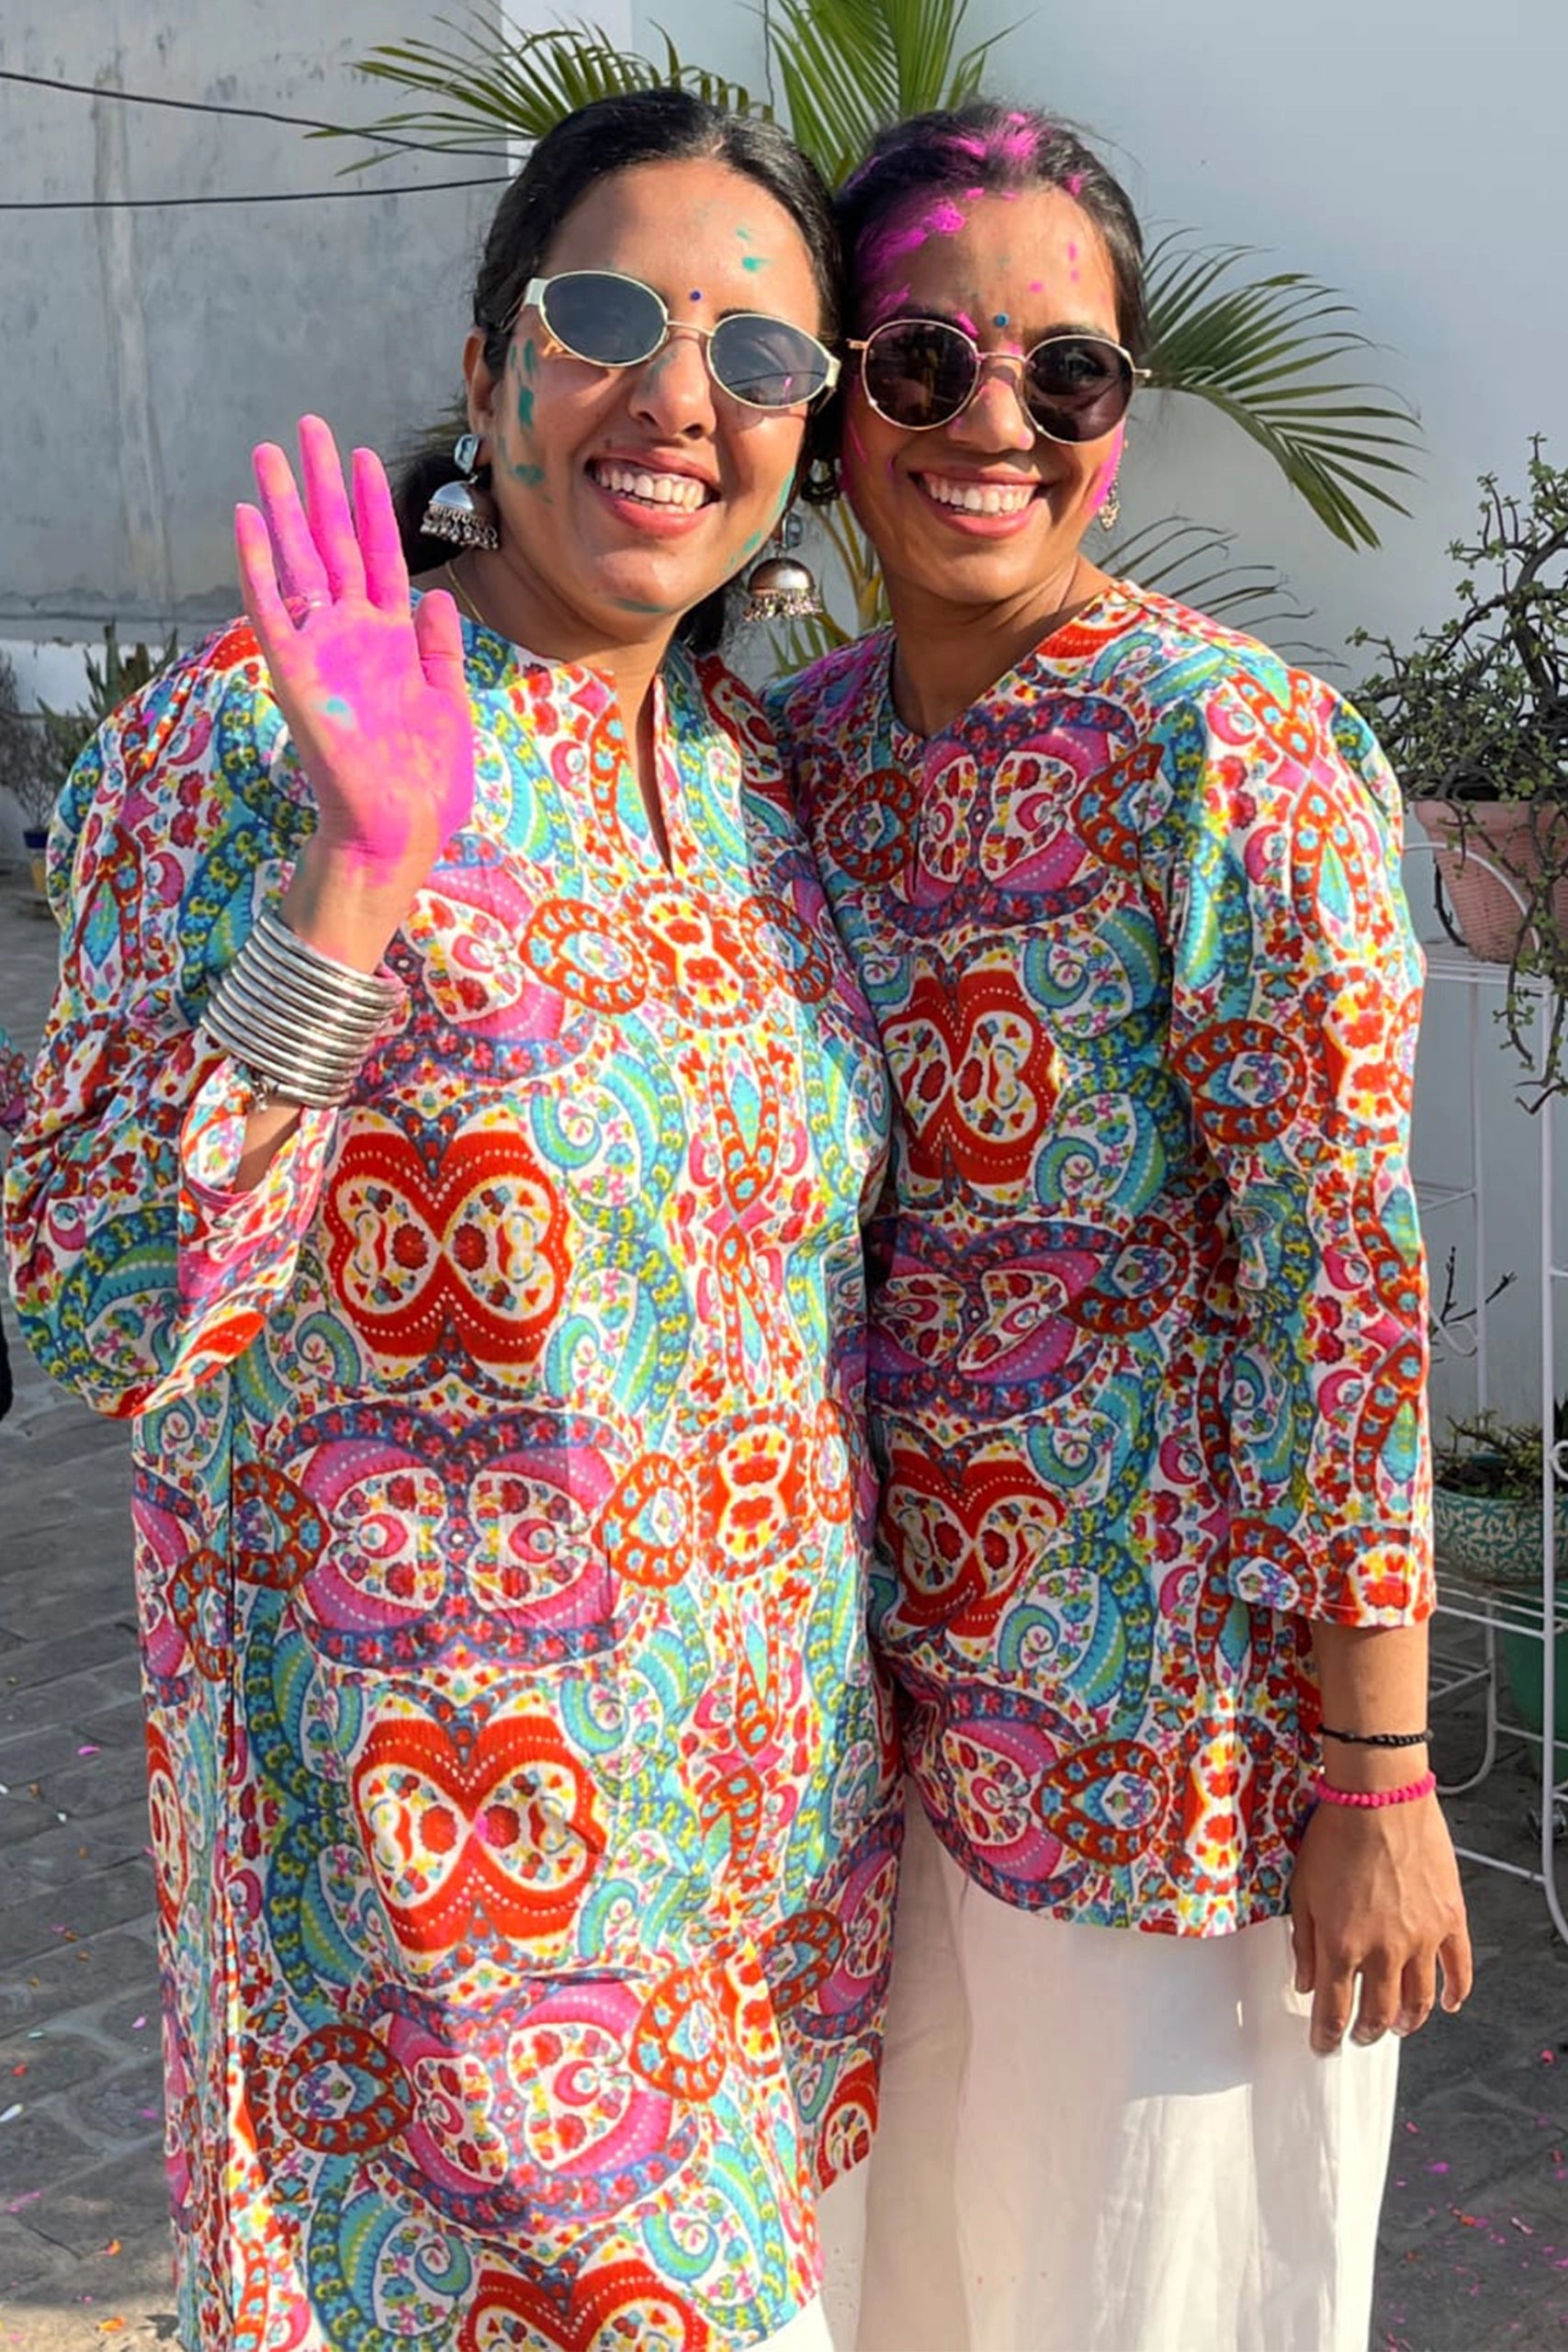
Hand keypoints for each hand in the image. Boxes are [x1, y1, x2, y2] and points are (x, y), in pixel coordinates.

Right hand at [235, 416, 473, 916]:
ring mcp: (321, 651)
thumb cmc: (425, 785)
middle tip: (304, 427)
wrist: (398, 834)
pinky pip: (270, 611)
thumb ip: (441, 651)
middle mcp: (351, 636)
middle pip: (331, 544)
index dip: (369, 505)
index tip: (360, 455)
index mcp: (390, 642)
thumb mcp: (449, 706)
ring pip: (297, 563)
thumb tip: (437, 600)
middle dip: (319, 485)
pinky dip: (257, 565)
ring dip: (282, 508)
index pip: (376, 556)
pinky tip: (247, 520)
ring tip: (267, 453)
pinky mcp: (295, 676)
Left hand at [1289, 1795, 1472, 2053]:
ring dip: (1407, 2022)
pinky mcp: (1449, 1921)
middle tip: (1360, 2035)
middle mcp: (1383, 1951)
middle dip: (1366, 2032)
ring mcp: (1421, 1939)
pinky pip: (1458, 1969)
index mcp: (1341, 1945)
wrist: (1379, 1798)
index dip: (1326, 2036)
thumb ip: (1305, 1942)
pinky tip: (1448, 2004)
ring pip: (1418, 2001)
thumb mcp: (1302, 1888)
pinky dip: (1456, 1992)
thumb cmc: (1334, 1835)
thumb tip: (1306, 1983)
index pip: (1333, 2010)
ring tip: (1398, 2026)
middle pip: (1378, 2013)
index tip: (1323, 2047)